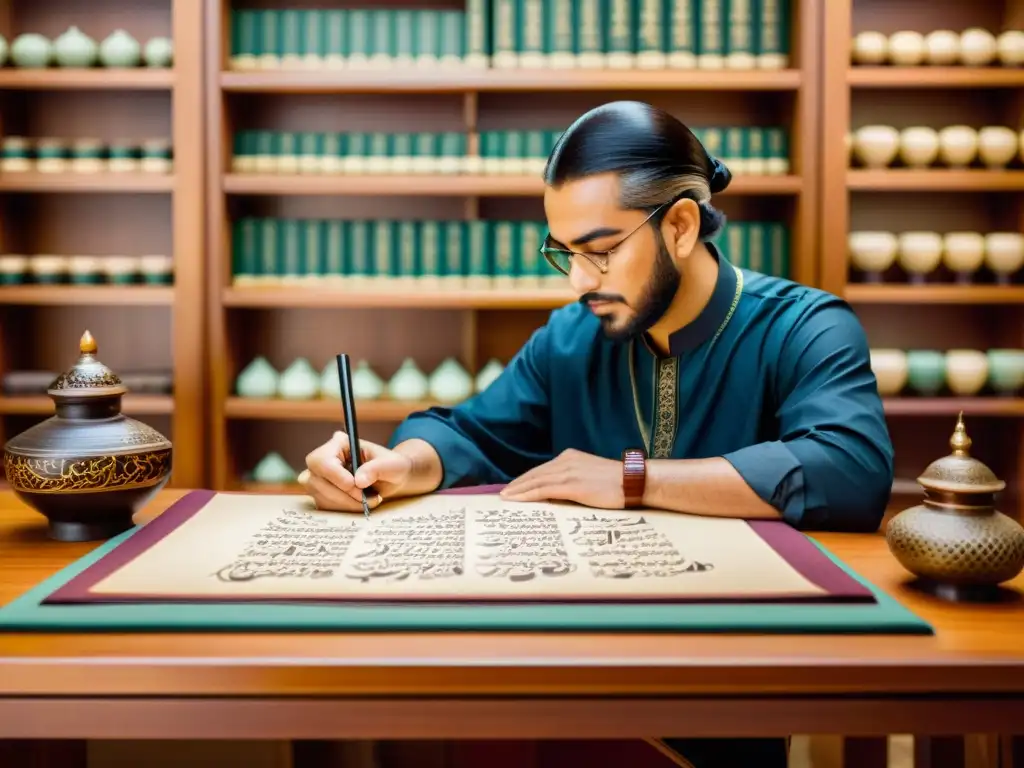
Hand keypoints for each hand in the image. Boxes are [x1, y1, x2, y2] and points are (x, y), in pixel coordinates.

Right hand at [299, 430, 412, 511]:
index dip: (336, 476)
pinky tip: (359, 505)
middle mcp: (324, 459)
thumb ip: (376, 468)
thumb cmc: (392, 466)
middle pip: (316, 480)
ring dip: (344, 504)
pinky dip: (342, 509)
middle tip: (365, 498)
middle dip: (342, 494)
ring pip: (318, 495)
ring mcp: (319, 477)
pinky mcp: (321, 493)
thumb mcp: (392, 464)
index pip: (322, 461)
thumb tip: (359, 481)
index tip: (355, 486)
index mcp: (338, 444)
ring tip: (367, 501)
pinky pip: (323, 505)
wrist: (393, 479)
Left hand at [499, 449, 624, 507]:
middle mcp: (566, 461)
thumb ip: (575, 480)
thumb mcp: (591, 476)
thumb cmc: (618, 483)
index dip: (527, 479)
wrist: (634, 481)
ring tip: (505, 498)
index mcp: (571, 457)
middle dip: (518, 484)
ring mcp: (568, 472)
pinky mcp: (571, 484)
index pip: (543, 469)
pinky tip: (516, 500)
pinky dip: (527, 495)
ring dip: (518, 490)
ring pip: (535, 481)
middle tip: (504, 494)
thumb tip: (560, 494)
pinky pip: (542, 490)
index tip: (515, 487)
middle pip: (535, 473)